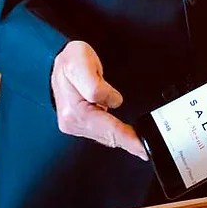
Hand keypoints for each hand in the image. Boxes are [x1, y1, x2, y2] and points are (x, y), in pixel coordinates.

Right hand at [50, 41, 147, 159]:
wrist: (59, 59)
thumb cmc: (71, 61)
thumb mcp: (81, 64)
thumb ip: (96, 86)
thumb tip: (113, 101)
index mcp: (74, 112)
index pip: (108, 130)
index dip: (128, 139)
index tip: (143, 147)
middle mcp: (73, 122)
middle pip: (108, 138)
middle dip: (128, 143)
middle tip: (147, 148)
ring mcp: (75, 124)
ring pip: (105, 138)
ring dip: (122, 139)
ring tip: (139, 143)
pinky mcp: (78, 123)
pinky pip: (101, 133)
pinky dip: (114, 134)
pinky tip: (124, 135)